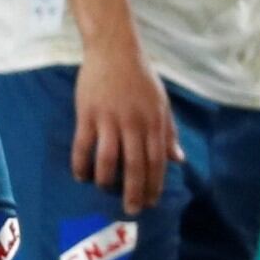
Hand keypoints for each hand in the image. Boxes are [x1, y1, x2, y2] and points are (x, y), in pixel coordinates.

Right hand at [69, 37, 177, 213]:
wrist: (114, 50)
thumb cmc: (141, 77)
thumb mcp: (162, 103)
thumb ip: (169, 133)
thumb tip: (178, 160)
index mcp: (154, 121)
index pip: (157, 161)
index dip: (154, 184)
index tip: (151, 202)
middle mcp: (134, 123)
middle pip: (135, 165)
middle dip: (134, 191)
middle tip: (132, 210)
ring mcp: (109, 119)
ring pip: (108, 159)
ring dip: (107, 181)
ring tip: (106, 192)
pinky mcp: (87, 114)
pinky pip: (83, 146)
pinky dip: (81, 164)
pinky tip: (82, 177)